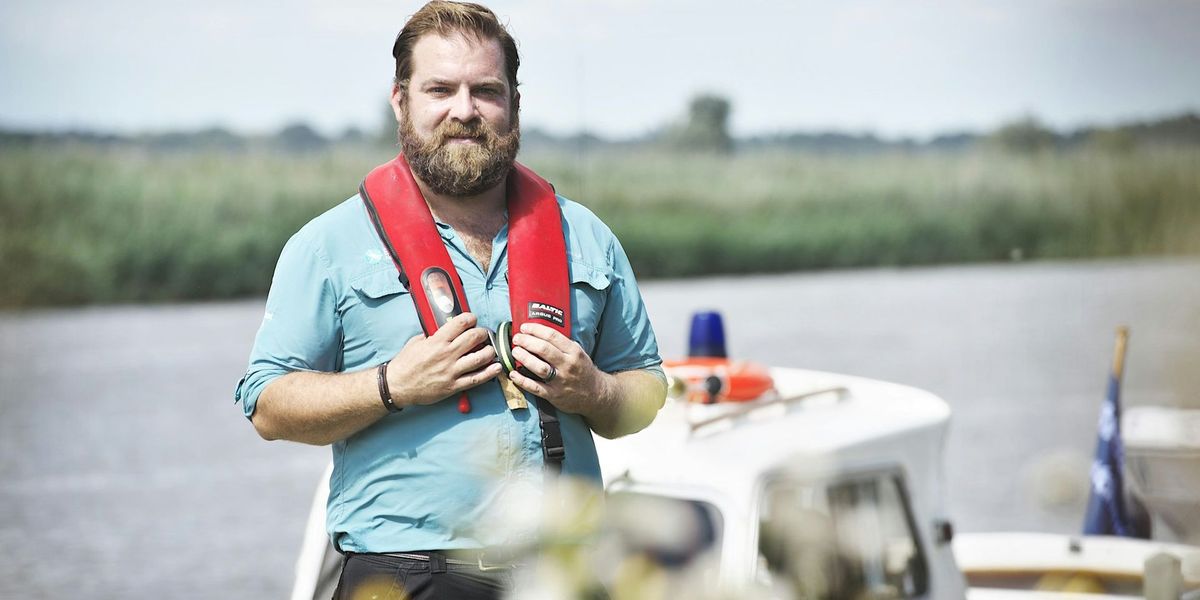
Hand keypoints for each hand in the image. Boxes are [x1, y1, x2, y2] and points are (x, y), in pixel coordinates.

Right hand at [386, 313, 500, 406]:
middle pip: (474, 338)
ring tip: (491, 350)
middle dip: (483, 333)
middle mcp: (446, 354)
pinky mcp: (453, 386)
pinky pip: (476, 379)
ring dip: (490, 351)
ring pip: (480, 358)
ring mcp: (451, 371)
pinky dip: (490, 373)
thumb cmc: (405, 364)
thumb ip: (432, 335)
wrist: (397, 386)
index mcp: (437, 341)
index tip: (473, 319)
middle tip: (483, 334)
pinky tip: (497, 368)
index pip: (460, 323)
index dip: (471, 319)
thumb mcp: (416, 342)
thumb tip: (444, 329)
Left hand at [507, 322, 612, 414]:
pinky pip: (535, 388)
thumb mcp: (578, 353)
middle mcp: (568, 365)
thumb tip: (539, 333)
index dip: (535, 330)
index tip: (524, 327)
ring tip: (515, 352)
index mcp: (574, 352)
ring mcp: (560, 381)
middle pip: (544, 350)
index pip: (552, 336)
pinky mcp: (554, 395)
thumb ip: (562, 344)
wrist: (595, 394)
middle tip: (517, 338)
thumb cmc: (582, 370)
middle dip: (527, 342)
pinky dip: (522, 381)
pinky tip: (513, 374)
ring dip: (524, 358)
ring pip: (539, 367)